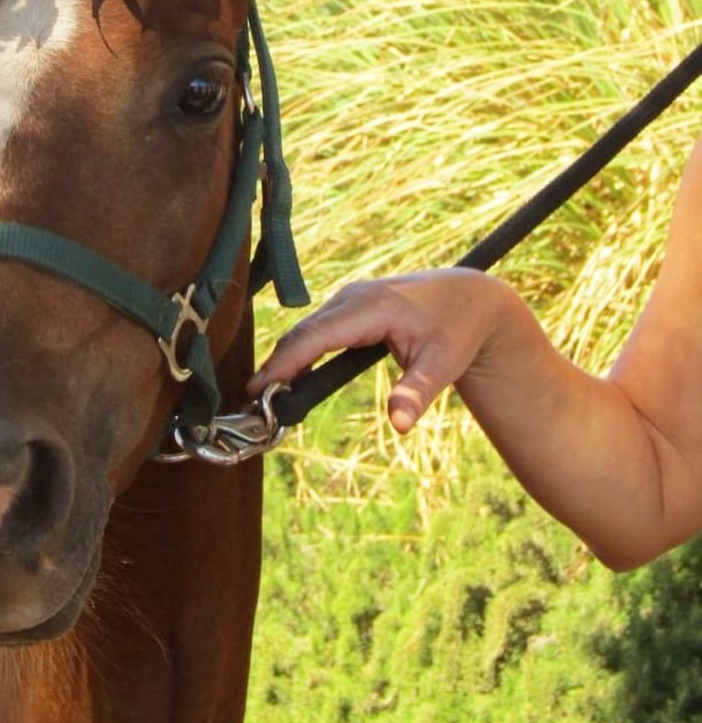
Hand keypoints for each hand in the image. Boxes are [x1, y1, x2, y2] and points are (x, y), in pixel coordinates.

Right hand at [247, 269, 514, 432]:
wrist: (469, 296)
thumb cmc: (457, 329)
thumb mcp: (443, 365)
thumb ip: (416, 394)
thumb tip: (399, 425)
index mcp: (372, 307)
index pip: (316, 336)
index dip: (285, 362)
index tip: (258, 386)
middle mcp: (353, 297)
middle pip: (303, 332)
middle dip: (276, 365)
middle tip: (253, 401)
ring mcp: (348, 298)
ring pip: (306, 329)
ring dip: (285, 359)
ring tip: (264, 394)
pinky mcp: (348, 305)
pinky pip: (316, 328)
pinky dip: (300, 351)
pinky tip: (289, 377)